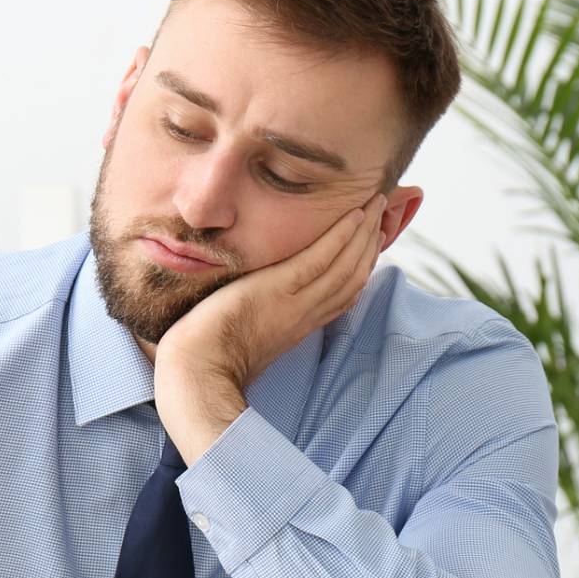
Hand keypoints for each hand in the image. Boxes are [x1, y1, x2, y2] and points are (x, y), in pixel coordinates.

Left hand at [153, 192, 386, 461]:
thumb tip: (251, 310)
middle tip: (383, 213)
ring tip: (377, 203)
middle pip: (353, 277)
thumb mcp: (243, 340)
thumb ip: (257, 322)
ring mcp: (295, 303)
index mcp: (298, 326)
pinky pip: (320, 260)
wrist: (195, 374)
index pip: (342, 294)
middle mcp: (305, 315)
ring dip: (365, 233)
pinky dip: (342, 237)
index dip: (361, 267)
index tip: (371, 242)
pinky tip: (354, 216)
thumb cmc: (206, 361)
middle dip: (372, 244)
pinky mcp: (279, 290)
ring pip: (346, 265)